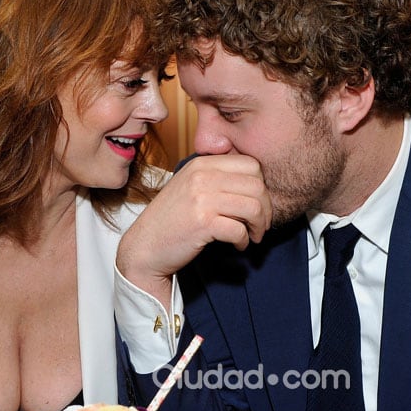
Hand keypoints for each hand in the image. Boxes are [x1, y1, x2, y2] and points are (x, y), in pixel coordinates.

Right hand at [117, 155, 271, 305]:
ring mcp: (201, 198)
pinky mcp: (202, 223)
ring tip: (252, 236)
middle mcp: (202, 176)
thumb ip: (217, 177)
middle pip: (257, 185)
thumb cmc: (172, 220)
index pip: (251, 164)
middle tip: (260, 225)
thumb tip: (257, 182)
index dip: (262, 186)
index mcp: (202, 164)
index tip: (258, 204)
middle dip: (266, 209)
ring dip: (259, 226)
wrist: (144, 247)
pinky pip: (239, 229)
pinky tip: (238, 245)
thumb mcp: (191, 187)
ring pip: (253, 207)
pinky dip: (244, 241)